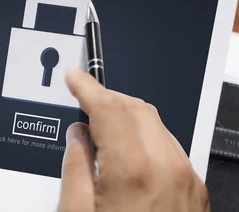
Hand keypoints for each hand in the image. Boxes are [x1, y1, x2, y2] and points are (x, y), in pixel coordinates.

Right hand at [58, 68, 209, 211]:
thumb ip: (74, 168)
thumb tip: (77, 136)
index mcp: (133, 170)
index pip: (109, 108)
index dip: (87, 87)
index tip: (74, 77)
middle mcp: (167, 168)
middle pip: (136, 108)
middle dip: (106, 98)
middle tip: (83, 101)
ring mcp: (186, 179)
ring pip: (156, 124)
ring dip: (126, 117)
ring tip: (101, 132)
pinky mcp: (194, 191)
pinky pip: (169, 148)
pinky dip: (145, 138)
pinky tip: (125, 154)